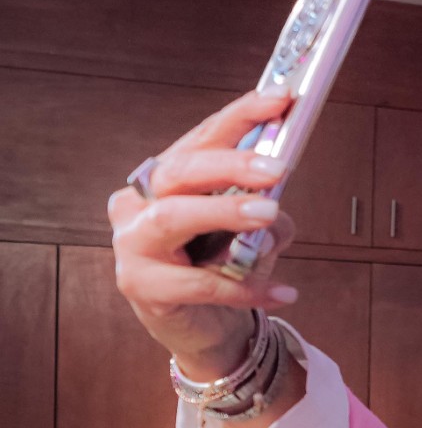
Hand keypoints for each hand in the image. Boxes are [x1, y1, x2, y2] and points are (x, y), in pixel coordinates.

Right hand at [108, 89, 300, 379]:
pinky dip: (245, 288)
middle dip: (231, 164)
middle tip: (278, 167)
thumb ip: (262, 206)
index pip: (200, 139)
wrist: (207, 328)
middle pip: (180, 171)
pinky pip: (198, 283)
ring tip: (271, 215)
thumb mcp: (251, 230)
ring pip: (173, 217)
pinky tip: (283, 292)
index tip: (280, 99)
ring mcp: (132, 244)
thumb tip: (277, 199)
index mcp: (166, 179)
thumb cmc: (226, 267)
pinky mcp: (140, 286)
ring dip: (225, 211)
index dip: (239, 117)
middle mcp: (139, 204)